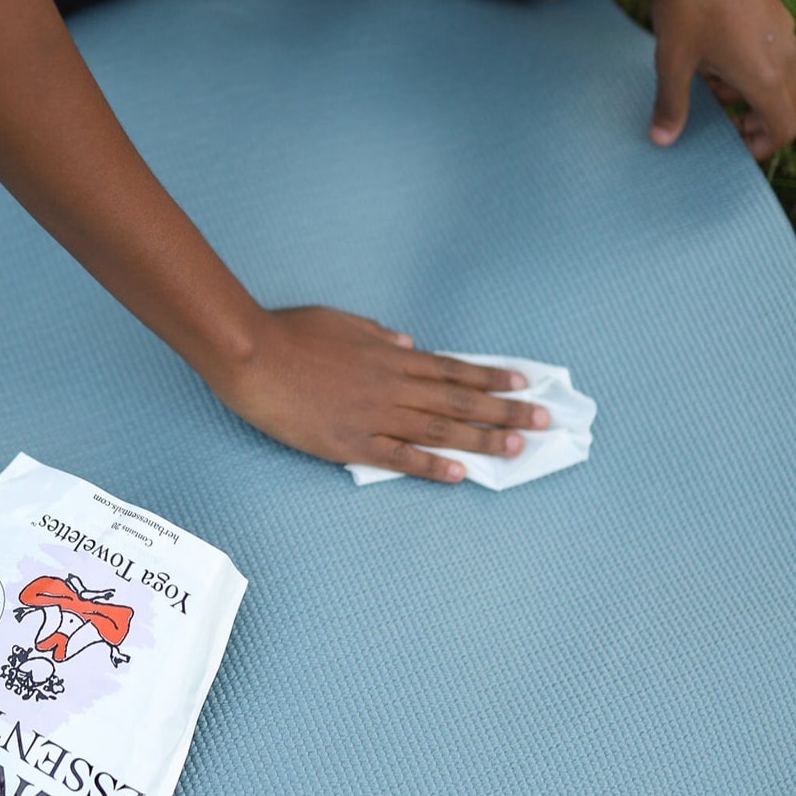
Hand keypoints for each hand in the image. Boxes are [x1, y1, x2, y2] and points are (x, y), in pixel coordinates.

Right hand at [210, 306, 550, 481]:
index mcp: (390, 357)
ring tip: (518, 448)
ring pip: (439, 430)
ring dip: (482, 440)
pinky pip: (399, 457)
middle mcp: (392, 386)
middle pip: (458, 402)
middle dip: (504, 411)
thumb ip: (377, 334)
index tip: (523, 383)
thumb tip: (408, 343)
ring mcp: (374, 416)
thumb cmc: (290, 334)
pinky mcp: (350, 443)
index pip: (452, 370)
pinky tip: (460, 474)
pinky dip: (431, 466)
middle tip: (542, 420)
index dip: (490, 379)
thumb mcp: (341, 321)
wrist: (253, 357)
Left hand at [651, 0, 795, 158]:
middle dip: (755, 123)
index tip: (730, 146)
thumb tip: (662, 141)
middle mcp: (786, 54)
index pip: (784, 128)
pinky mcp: (776, 16)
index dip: (760, 146)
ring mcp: (785, 32)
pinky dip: (749, 70)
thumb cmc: (689, 0)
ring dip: (749, 95)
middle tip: (721, 126)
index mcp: (766, 74)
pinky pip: (774, 57)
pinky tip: (712, 59)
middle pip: (787, 108)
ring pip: (779, 82)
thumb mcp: (672, 59)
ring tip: (708, 89)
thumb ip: (671, 104)